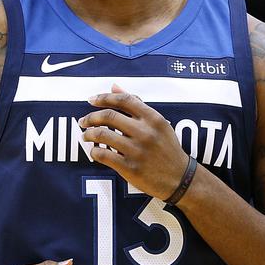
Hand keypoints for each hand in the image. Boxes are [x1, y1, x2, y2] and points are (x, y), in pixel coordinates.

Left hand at [79, 85, 189, 199]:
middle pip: (109, 116)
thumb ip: (136, 104)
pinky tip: (94, 151)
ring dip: (88, 134)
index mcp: (153, 119)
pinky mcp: (130, 168)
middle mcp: (145, 132)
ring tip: (85, 135)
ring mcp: (137, 151)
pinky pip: (103, 155)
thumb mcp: (158, 123)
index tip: (91, 100)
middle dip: (90, 117)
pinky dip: (94, 152)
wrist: (180, 178)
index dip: (104, 98)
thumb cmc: (167, 148)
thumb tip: (114, 86)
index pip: (123, 100)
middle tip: (83, 121)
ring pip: (102, 135)